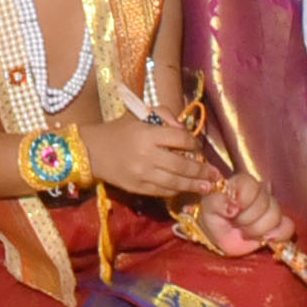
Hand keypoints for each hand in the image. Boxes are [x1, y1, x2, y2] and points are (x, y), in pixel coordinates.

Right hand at [84, 115, 204, 199]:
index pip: (181, 139)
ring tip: (207, 187)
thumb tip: (184, 130)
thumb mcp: (140, 115)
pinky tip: (185, 189)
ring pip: (176, 182)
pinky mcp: (138, 188)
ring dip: (194, 185)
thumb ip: (164, 115)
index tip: (198, 147)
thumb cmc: (118, 130)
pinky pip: (163, 191)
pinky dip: (176, 190)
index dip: (193, 143)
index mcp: (148, 134)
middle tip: (215, 174)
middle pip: (183, 165)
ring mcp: (143, 174)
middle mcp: (147, 155)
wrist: (92, 151)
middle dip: (201, 170)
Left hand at [196, 169, 296, 255]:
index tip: (231, 211)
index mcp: (243, 183)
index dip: (243, 200)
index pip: (251, 185)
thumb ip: (218, 202)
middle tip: (235, 223)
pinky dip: (277, 235)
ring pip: (275, 216)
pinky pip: (288, 227)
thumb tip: (232, 207)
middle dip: (246, 219)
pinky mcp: (279, 224)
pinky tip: (264, 239)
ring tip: (245, 232)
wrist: (220, 234)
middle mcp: (260, 192)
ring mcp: (271, 208)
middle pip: (265, 203)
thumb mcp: (210, 207)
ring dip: (257, 230)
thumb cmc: (214, 216)